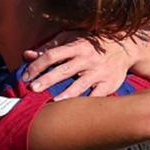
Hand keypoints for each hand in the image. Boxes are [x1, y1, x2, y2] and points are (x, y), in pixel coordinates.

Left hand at [21, 32, 136, 99]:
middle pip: (64, 70)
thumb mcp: (71, 38)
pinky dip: (87, 102)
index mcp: (76, 46)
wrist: (123, 46)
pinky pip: (97, 95)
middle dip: (47, 80)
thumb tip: (26, 55)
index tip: (25, 76)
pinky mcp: (108, 84)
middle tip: (33, 89)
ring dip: (66, 94)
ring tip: (53, 101)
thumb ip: (49, 47)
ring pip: (81, 84)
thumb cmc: (91, 43)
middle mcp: (87, 59)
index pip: (52, 55)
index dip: (37, 65)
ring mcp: (98, 72)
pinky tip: (76, 110)